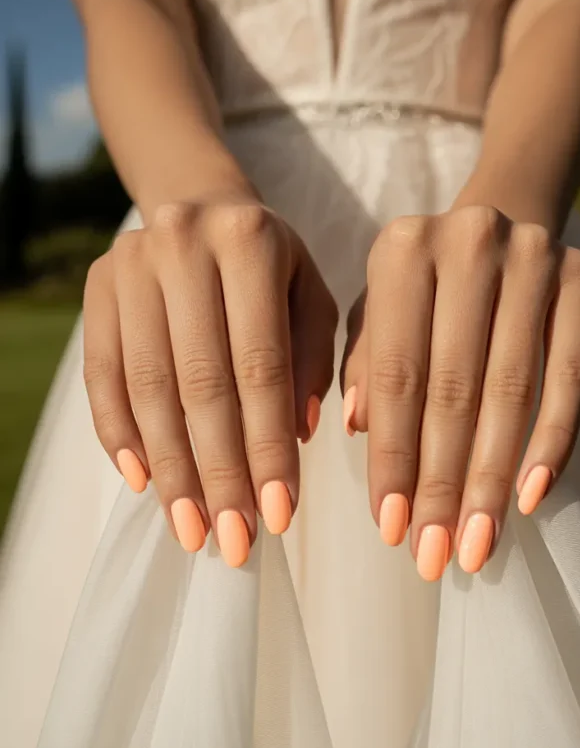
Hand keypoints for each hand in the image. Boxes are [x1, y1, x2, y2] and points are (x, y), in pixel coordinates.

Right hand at [84, 196, 337, 564]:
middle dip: (219, 473)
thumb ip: (315, 360)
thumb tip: (297, 437)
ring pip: (149, 386)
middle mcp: (183, 243)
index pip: (262, 365)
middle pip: (201, 382)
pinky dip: (120, 434)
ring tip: (192, 529)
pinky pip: (103, 375)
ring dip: (171, 468)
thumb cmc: (273, 271)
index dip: (268, 446)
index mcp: (251, 240)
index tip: (280, 516)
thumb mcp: (313, 298)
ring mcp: (130, 264)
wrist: (201, 206)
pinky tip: (144, 482)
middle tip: (234, 541)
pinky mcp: (96, 288)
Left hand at [342, 205, 579, 579]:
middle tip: (435, 554)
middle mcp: (465, 245)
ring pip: (511, 390)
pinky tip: (531, 496)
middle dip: (442, 483)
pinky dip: (554, 441)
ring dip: (492, 478)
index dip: (392, 457)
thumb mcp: (378, 312)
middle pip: (453, 388)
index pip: (394, 374)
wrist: (503, 217)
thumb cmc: (423, 288)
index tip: (390, 529)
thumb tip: (359, 430)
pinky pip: (573, 376)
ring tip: (476, 544)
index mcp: (400, 251)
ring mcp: (530, 259)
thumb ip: (362, 364)